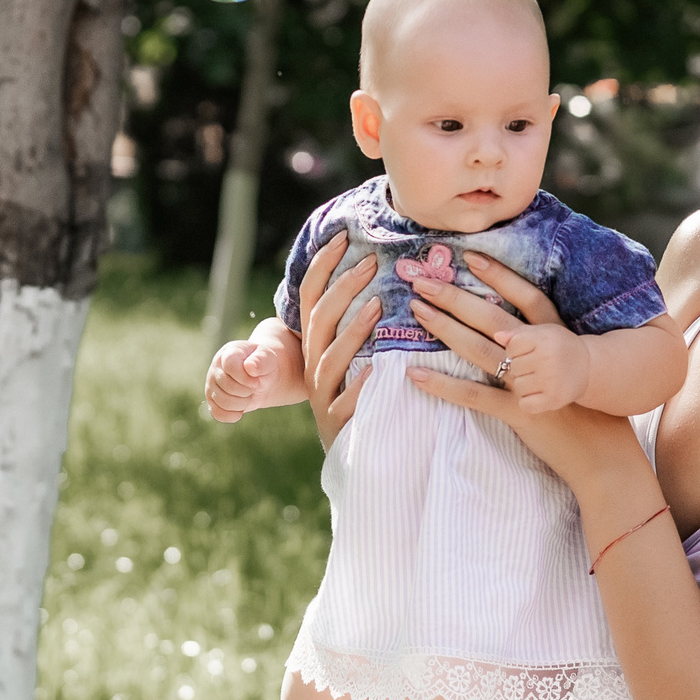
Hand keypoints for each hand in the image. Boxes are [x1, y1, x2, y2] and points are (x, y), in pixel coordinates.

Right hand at [205, 327, 297, 421]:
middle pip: (228, 387)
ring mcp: (211, 385)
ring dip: (242, 403)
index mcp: (228, 353)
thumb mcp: (267, 358)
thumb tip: (250, 367)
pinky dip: (233, 415)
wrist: (262, 377)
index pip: (230, 367)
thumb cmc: (263, 365)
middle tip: (254, 387)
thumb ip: (261, 360)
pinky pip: (218, 414)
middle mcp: (216, 368)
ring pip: (223, 402)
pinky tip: (241, 408)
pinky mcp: (212, 401)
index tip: (257, 381)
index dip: (245, 378)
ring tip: (248, 395)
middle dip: (247, 391)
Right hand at [297, 232, 379, 449]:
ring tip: (378, 307)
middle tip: (371, 263)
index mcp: (315, 347)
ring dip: (354, 330)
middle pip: (320, 321)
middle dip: (343, 289)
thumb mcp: (357, 359)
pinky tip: (380, 369)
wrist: (358, 462)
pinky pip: (349, 403)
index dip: (322, 267)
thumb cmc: (364, 400)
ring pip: (330, 358)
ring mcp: (324, 397)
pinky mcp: (338, 425)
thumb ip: (364, 324)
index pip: (310, 299)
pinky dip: (363, 385)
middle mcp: (313, 368)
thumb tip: (389, 275)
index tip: (341, 236)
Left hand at [405, 252, 645, 490]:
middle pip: (491, 317)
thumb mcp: (563, 364)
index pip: (525, 295)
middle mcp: (540, 353)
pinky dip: (443, 385)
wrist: (599, 444)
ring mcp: (528, 381)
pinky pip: (474, 395)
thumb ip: (537, 342)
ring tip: (416, 311)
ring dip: (445, 328)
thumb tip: (502, 325)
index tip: (469, 256)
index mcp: (554, 336)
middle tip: (422, 281)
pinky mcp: (518, 409)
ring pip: (479, 349)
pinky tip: (416, 375)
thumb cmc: (579, 403)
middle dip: (454, 296)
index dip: (498, 275)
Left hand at [495, 323, 589, 413]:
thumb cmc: (560, 347)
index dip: (516, 350)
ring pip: (518, 386)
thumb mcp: (543, 332)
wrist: (589, 367)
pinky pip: (525, 404)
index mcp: (545, 339)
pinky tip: (540, 394)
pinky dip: (529, 402)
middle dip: (521, 367)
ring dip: (525, 384)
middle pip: (513, 367)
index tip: (528, 351)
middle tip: (536, 366)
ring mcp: (551, 381)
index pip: (512, 347)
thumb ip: (518, 333)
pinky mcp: (554, 400)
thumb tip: (497, 336)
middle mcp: (548, 359)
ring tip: (540, 379)